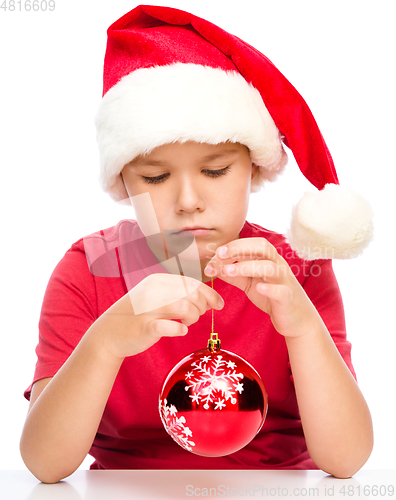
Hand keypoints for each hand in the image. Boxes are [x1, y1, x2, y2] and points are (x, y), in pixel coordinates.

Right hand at [92, 273, 223, 358]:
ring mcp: (148, 308)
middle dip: (202, 306)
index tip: (219, 304)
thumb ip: (177, 293)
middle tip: (197, 316)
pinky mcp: (145, 327)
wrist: (109, 333)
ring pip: (185, 307)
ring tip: (187, 323)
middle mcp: (154, 291)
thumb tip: (207, 298)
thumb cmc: (138, 316)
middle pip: (192, 293)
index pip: (192, 283)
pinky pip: (170, 327)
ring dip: (193, 317)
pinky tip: (179, 331)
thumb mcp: (156, 296)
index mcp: (158, 281)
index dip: (210, 294)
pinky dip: (179, 330)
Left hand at [204, 238, 320, 337]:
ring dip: (248, 267)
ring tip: (228, 272)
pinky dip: (270, 288)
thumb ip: (233, 275)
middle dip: (240, 248)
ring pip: (270, 267)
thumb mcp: (249, 284)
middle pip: (263, 248)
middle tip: (219, 255)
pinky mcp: (287, 299)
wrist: (295, 319)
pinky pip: (281, 291)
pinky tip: (258, 288)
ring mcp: (284, 281)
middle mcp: (278, 266)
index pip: (252, 244)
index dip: (233, 245)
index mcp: (268, 260)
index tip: (215, 252)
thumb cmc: (272, 297)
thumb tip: (213, 267)